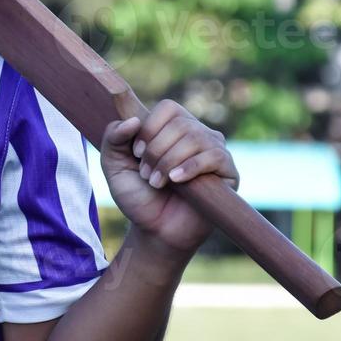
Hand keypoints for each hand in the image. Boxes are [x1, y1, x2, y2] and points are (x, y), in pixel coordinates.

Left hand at [100, 99, 238, 257]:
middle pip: (181, 123)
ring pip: (196, 138)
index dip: (149, 128)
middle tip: (146, 175)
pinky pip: (215, 156)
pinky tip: (176, 180)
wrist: (155, 231)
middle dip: (156, 150)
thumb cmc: (138, 197)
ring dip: (169, 161)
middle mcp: (197, 135)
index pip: (168, 108)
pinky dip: (191, 167)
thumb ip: (113, 138)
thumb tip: (132, 121)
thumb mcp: (114, 166)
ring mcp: (214, 152)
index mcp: (173, 128)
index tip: (136, 153)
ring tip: (157, 183)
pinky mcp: (228, 172)